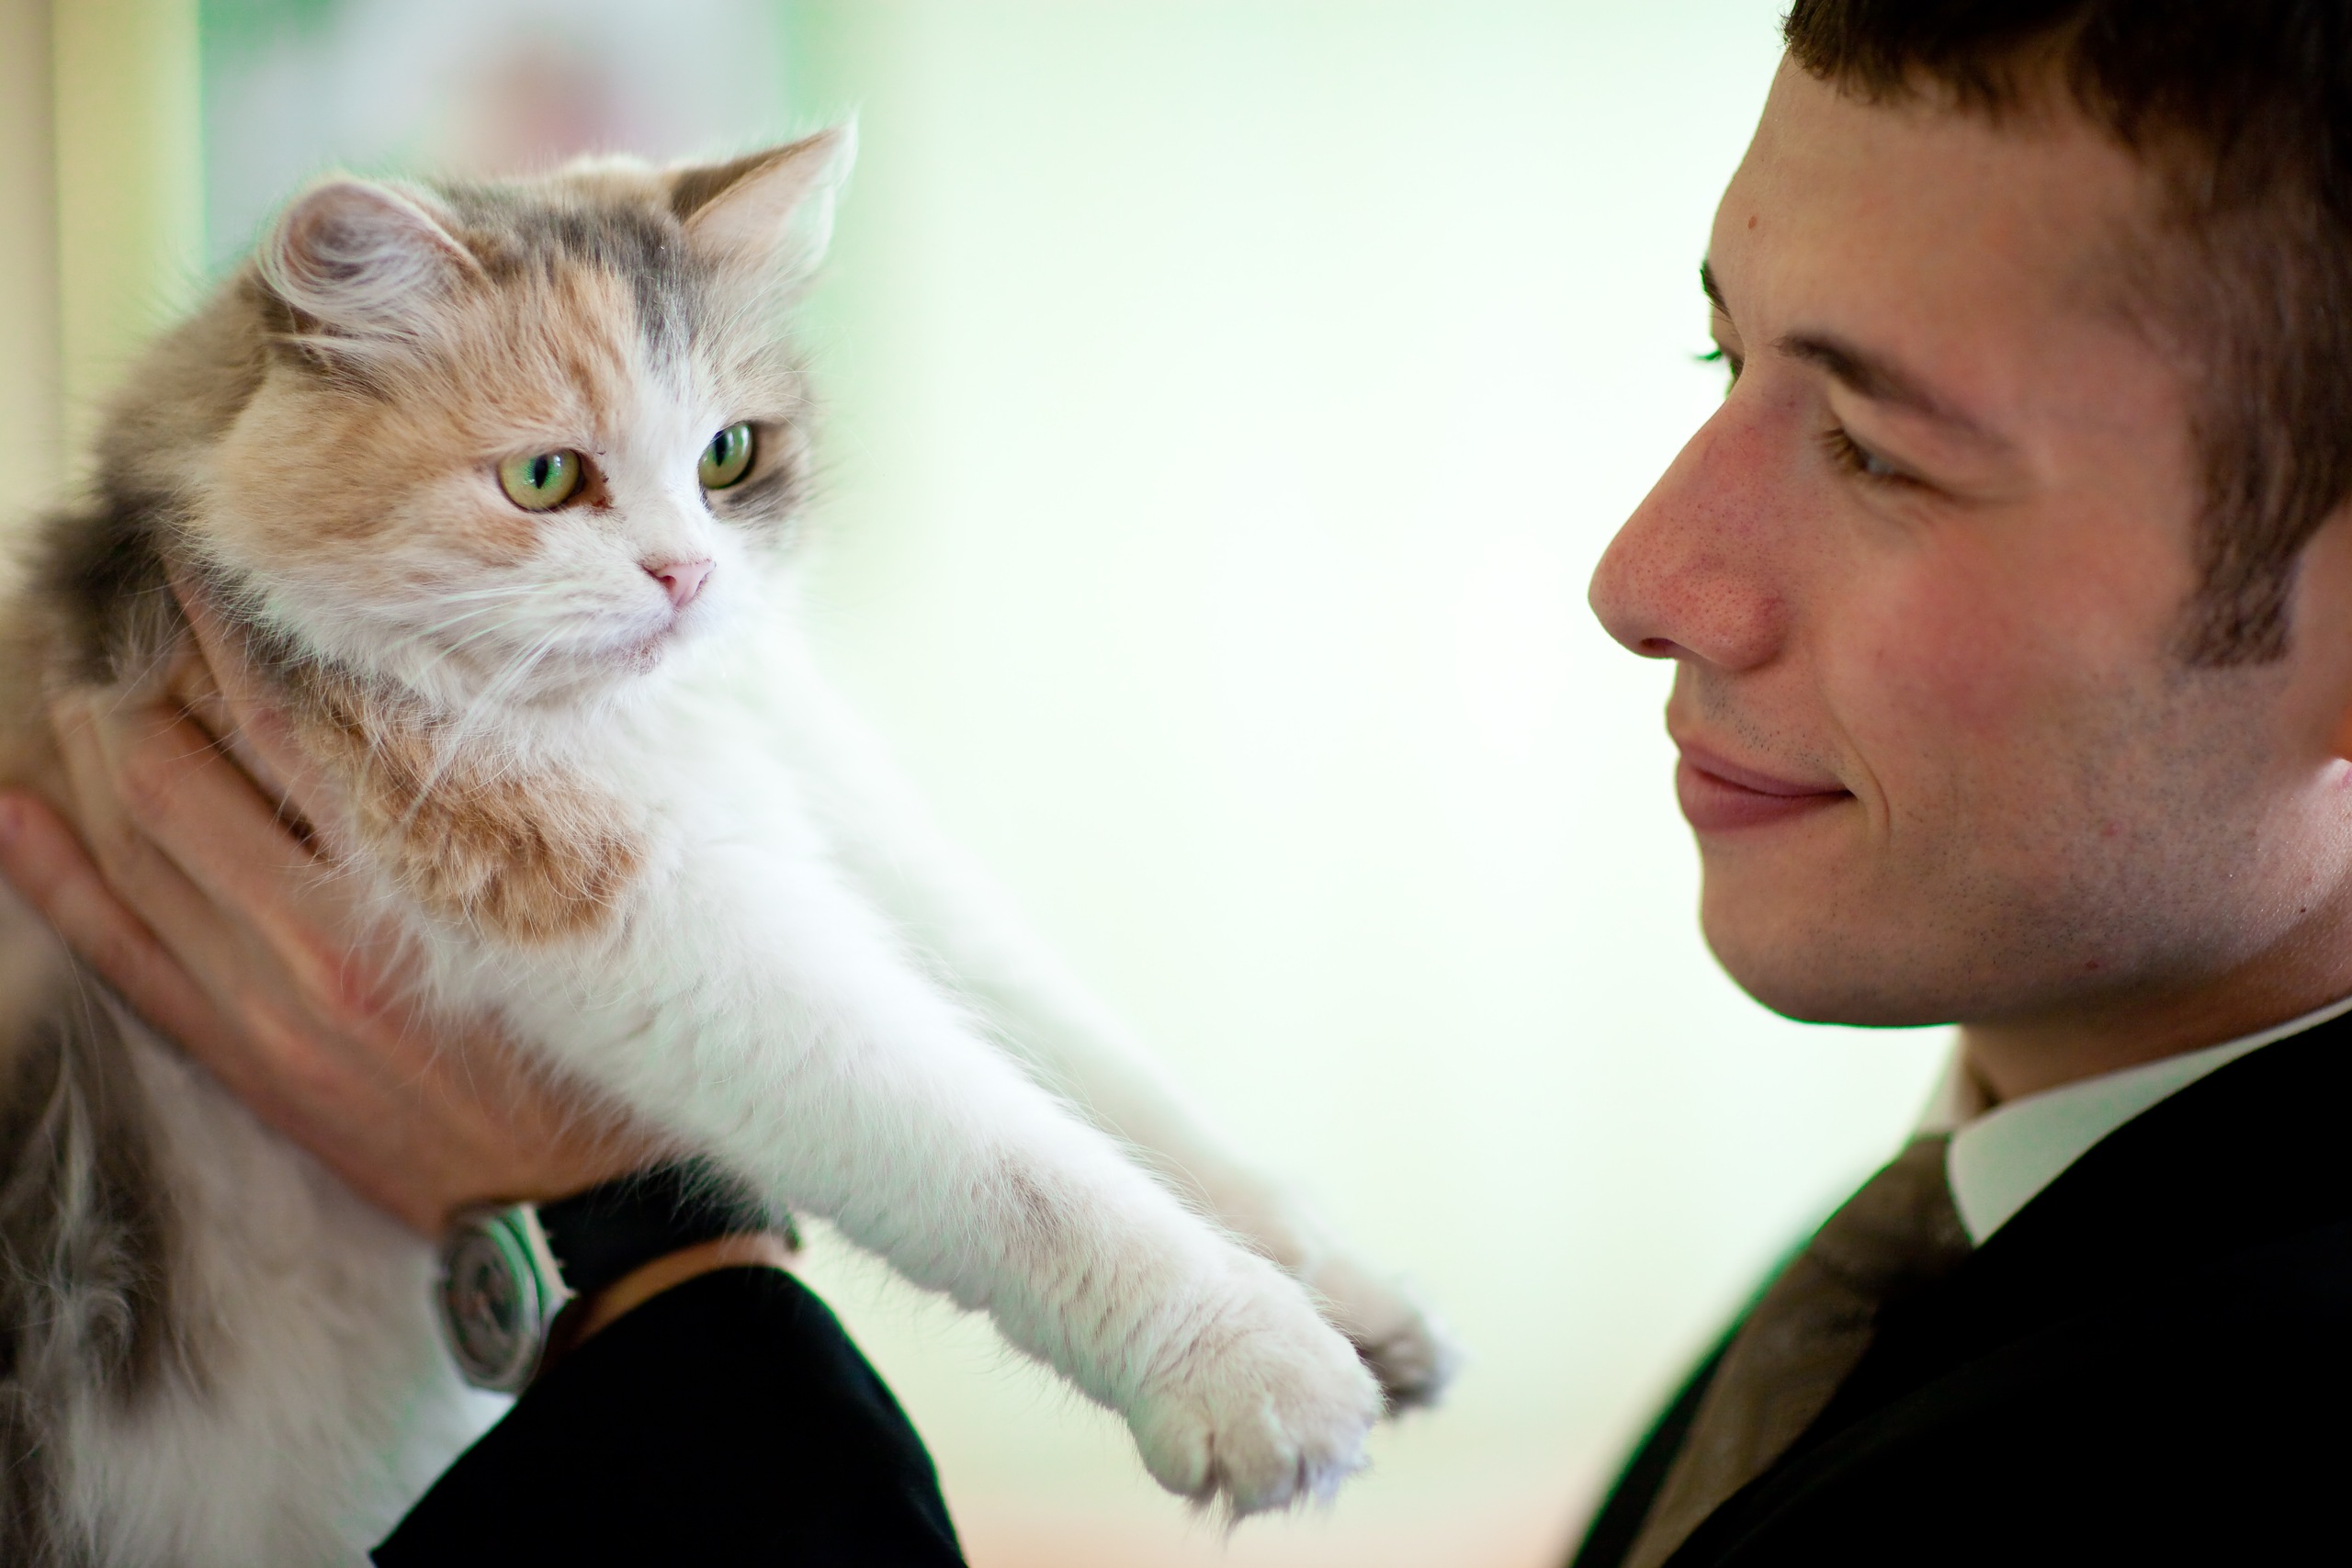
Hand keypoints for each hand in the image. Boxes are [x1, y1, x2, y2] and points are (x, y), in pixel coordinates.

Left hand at [0, 617, 664, 1236]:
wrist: (577, 1212)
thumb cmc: (602, 1042)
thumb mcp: (580, 905)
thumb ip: (516, 800)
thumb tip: (455, 689)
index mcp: (410, 887)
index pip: (288, 717)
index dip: (237, 627)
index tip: (216, 551)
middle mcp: (312, 937)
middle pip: (181, 769)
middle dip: (145, 670)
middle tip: (138, 597)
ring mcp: (261, 1003)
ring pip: (136, 847)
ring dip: (97, 750)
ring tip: (85, 673)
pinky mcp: (241, 1057)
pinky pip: (119, 955)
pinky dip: (58, 877)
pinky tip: (12, 815)